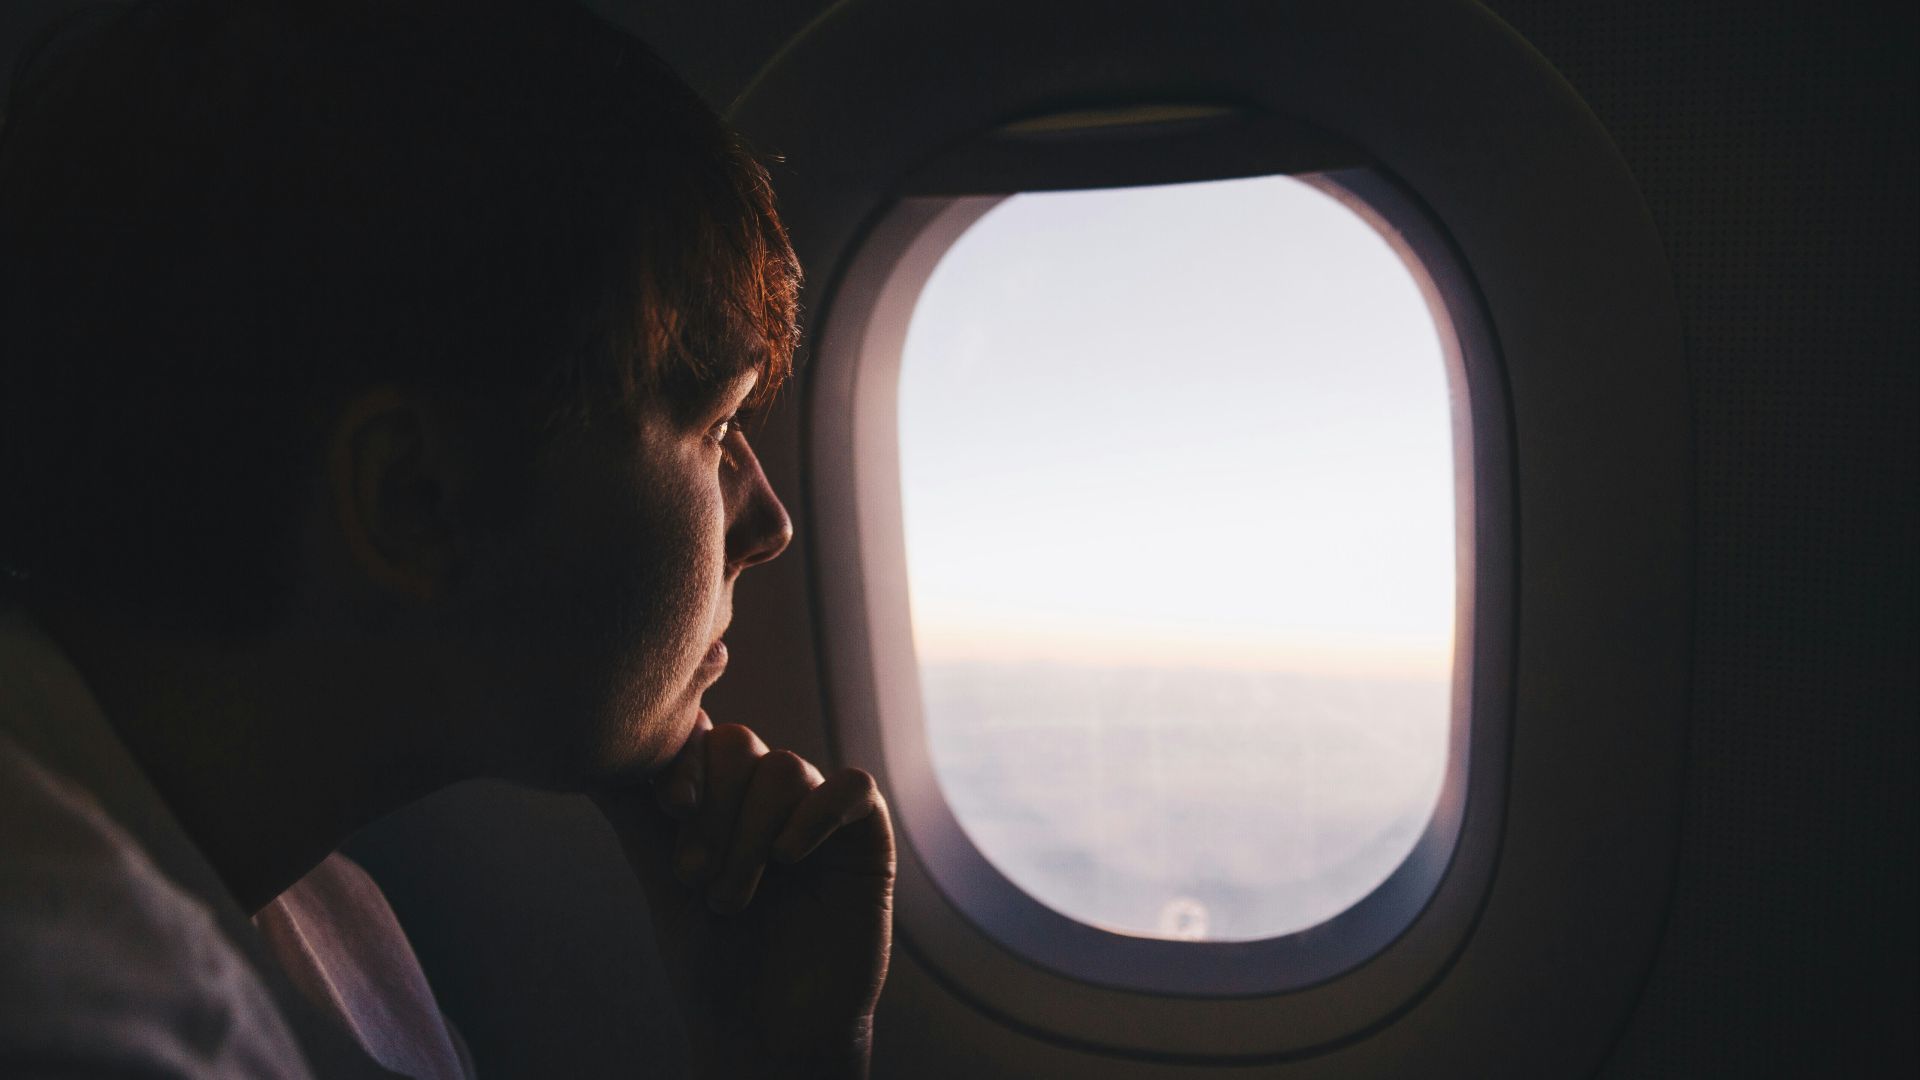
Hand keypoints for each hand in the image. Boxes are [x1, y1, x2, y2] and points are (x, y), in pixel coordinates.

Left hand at [591, 711, 894, 1079]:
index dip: (682, 763)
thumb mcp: (663, 884)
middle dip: (713, 808)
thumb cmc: (713, 963)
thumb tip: (590, 756)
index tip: (670, 808)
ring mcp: (816, 814)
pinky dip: (818, 811)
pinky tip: (789, 856)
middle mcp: (766, 798)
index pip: (699, 739)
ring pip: (786, 769)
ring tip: (732, 897)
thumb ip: (637, 817)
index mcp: (719, 800)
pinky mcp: (864, 838)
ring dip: (750, 832)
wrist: (766, 1029)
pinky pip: (854, 787)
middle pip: (740, 746)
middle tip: (694, 876)